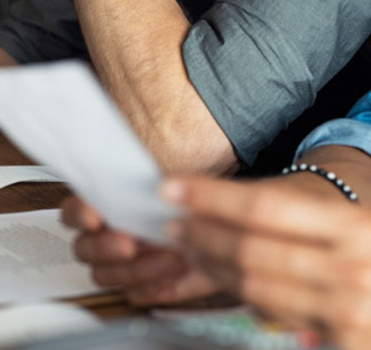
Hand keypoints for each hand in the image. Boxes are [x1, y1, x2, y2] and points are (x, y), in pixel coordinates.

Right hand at [60, 195, 218, 305]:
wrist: (218, 232)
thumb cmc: (190, 206)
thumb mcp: (177, 186)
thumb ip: (157, 186)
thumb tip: (156, 188)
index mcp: (103, 207)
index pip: (73, 212)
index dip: (79, 215)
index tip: (94, 218)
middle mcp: (104, 238)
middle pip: (83, 249)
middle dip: (104, 247)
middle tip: (129, 244)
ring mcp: (119, 266)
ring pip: (104, 276)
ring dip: (136, 269)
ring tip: (170, 257)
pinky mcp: (141, 288)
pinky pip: (134, 295)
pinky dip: (153, 286)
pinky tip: (174, 274)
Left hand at [165, 176, 370, 349]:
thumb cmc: (357, 230)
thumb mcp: (331, 206)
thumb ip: (274, 205)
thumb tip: (201, 200)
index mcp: (352, 225)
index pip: (262, 207)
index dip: (209, 197)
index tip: (171, 189)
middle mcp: (353, 268)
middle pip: (250, 251)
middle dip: (201, 235)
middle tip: (174, 224)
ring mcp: (349, 308)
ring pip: (252, 286)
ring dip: (210, 266)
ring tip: (190, 249)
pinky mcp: (342, 338)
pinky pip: (271, 313)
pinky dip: (239, 292)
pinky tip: (221, 275)